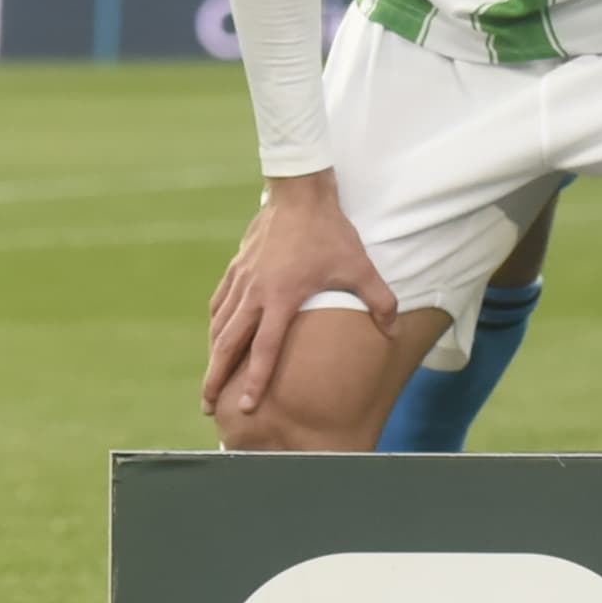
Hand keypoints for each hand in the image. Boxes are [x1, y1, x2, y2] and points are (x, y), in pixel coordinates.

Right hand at [205, 171, 393, 422]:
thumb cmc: (329, 233)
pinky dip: (215, 324)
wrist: (299, 195)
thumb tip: (393, 330)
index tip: (246, 406)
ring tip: (210, 381)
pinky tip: (216, 336)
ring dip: (212, 356)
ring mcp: (241, 280)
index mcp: (281, 298)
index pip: (265, 349)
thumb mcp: (359, 266)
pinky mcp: (235, 268)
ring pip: (219, 326)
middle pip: (228, 345)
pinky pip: (219, 303)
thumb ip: (379, 300)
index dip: (255, 380)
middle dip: (216, 378)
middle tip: (209, 406)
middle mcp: (254, 294)